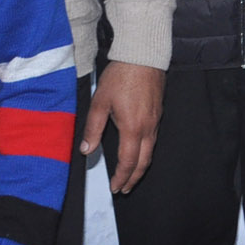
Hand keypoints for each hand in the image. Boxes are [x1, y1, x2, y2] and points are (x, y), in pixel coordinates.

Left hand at [83, 60, 163, 193]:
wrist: (143, 55)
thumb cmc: (121, 76)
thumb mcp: (100, 101)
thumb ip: (93, 128)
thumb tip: (86, 150)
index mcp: (133, 128)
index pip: (128, 162)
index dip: (121, 178)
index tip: (115, 187)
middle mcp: (148, 128)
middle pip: (144, 162)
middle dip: (134, 178)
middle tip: (124, 188)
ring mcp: (156, 120)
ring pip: (151, 151)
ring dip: (141, 166)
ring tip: (131, 174)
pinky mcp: (158, 112)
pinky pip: (154, 138)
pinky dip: (146, 151)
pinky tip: (138, 150)